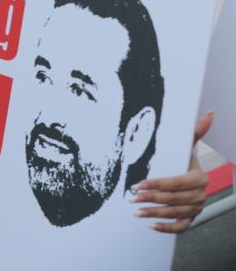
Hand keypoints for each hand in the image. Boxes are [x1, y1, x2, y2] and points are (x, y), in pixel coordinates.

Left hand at [132, 112, 213, 232]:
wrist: (189, 173)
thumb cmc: (183, 158)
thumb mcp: (187, 144)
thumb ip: (195, 130)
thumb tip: (209, 113)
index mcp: (199, 178)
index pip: (177, 183)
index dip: (158, 184)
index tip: (139, 184)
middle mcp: (200, 194)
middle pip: (175, 200)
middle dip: (152, 198)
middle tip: (133, 197)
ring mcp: (196, 208)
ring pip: (176, 213)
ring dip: (155, 213)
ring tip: (136, 210)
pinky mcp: (191, 218)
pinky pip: (181, 227)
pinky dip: (167, 228)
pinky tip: (152, 225)